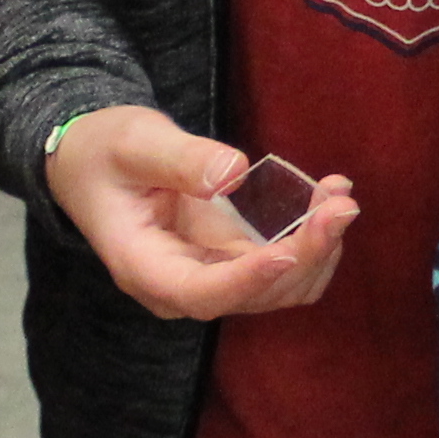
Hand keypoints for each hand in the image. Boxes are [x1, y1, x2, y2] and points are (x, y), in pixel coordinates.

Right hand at [44, 105, 360, 320]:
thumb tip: (233, 173)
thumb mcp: (133, 143)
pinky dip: (313, 236)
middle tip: (342, 205)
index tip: (289, 250)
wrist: (96, 158)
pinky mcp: (234, 259)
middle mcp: (181, 284)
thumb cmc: (104, 151)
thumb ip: (180, 159)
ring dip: (319, 247)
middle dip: (305, 254)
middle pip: (254, 294)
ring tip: (339, 194)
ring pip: (281, 286)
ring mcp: (212, 275)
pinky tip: (327, 194)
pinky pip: (285, 264)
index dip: (249, 279)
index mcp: (143, 267)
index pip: (201, 293)